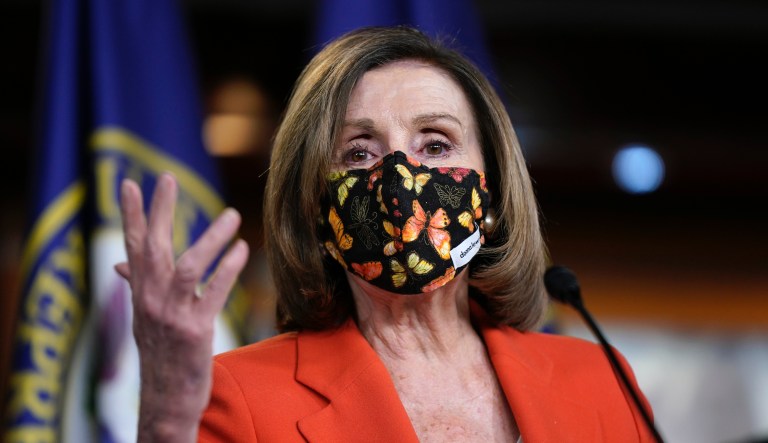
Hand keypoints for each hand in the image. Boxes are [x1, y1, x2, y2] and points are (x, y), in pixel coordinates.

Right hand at [116, 173, 248, 441]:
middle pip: (152, 247)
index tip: (131, 184)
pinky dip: (229, 269)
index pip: (132, 246)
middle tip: (167, 177)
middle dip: (159, 211)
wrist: (166, 397)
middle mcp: (150, 300)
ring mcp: (172, 316)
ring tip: (232, 215)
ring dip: (211, 238)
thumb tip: (119, 264)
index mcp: (140, 293)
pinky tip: (243, 250)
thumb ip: (137, 286)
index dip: (131, 215)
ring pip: (187, 266)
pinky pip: (213, 293)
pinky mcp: (195, 331)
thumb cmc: (160, 352)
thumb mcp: (144, 316)